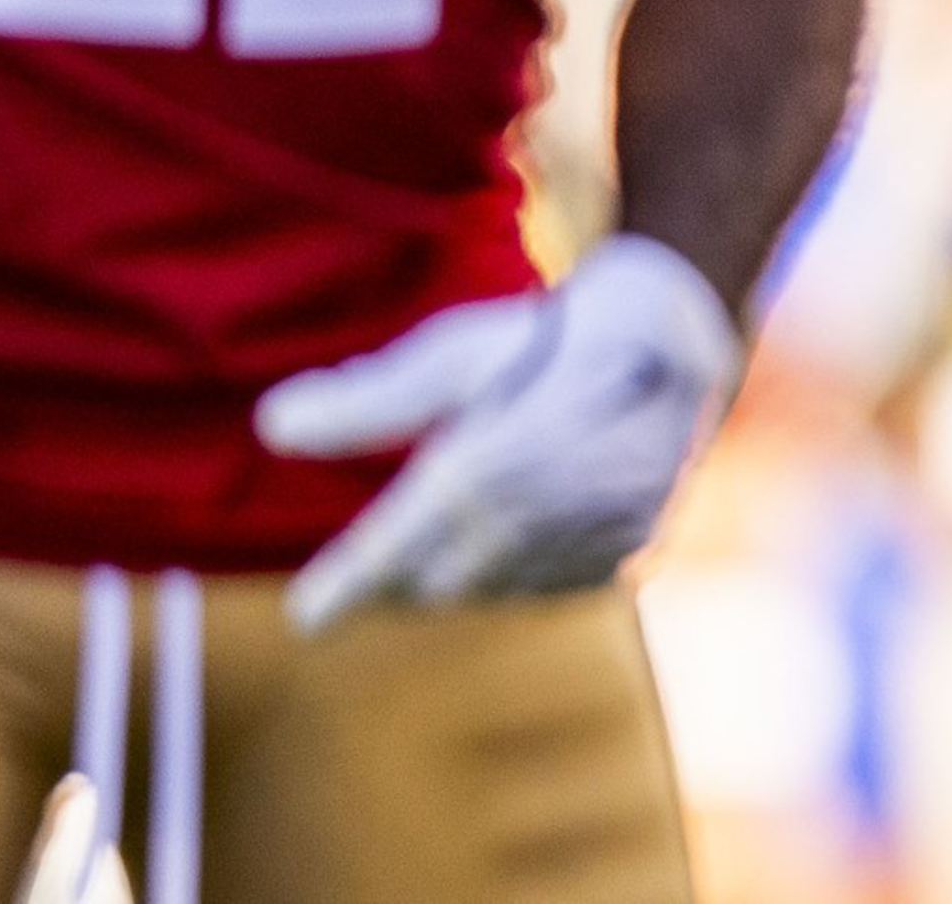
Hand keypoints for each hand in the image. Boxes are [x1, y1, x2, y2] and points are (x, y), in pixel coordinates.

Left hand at [257, 234, 740, 628]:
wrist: (680, 332)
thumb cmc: (552, 334)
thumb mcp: (459, 351)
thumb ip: (370, 399)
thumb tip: (271, 425)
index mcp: (497, 458)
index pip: (403, 541)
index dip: (350, 583)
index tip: (304, 619)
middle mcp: (549, 512)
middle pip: (444, 577)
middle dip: (397, 577)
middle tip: (361, 571)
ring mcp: (596, 539)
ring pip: (493, 588)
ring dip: (451, 576)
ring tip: (424, 552)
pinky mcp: (628, 552)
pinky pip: (546, 586)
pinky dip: (508, 574)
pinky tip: (501, 538)